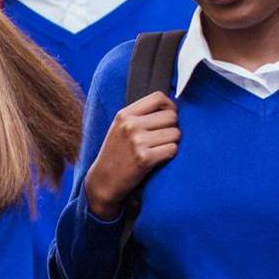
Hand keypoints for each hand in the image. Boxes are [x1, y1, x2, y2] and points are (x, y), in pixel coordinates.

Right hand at [82, 91, 178, 220]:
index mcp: (124, 114)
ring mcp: (137, 141)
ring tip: (159, 149)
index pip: (158, 97)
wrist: (103, 181)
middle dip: (172, 127)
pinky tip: (158, 159)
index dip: (170, 106)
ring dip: (172, 142)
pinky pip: (173, 149)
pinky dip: (170, 155)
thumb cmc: (115, 155)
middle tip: (163, 138)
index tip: (168, 117)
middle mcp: (130, 125)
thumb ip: (140, 116)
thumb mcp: (119, 128)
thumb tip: (171, 108)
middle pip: (171, 116)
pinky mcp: (144, 158)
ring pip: (175, 133)